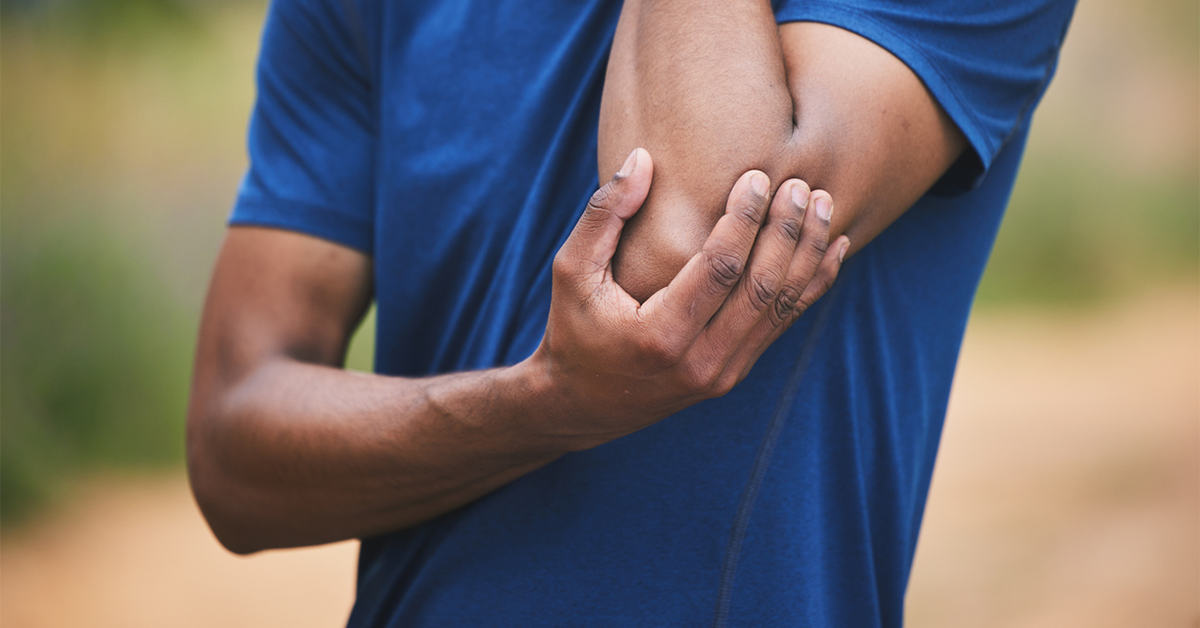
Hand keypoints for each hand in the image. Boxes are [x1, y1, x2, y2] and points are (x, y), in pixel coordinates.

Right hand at [526, 148, 849, 447]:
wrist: (582, 406)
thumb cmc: (573, 330)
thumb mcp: (571, 271)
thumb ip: (603, 214)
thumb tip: (642, 158)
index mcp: (660, 335)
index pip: (721, 269)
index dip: (745, 219)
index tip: (758, 177)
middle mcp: (700, 361)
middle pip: (762, 287)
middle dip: (786, 230)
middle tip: (799, 184)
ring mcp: (724, 373)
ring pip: (781, 307)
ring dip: (806, 253)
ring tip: (822, 203)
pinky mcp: (735, 374)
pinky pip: (783, 324)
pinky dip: (811, 284)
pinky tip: (833, 247)